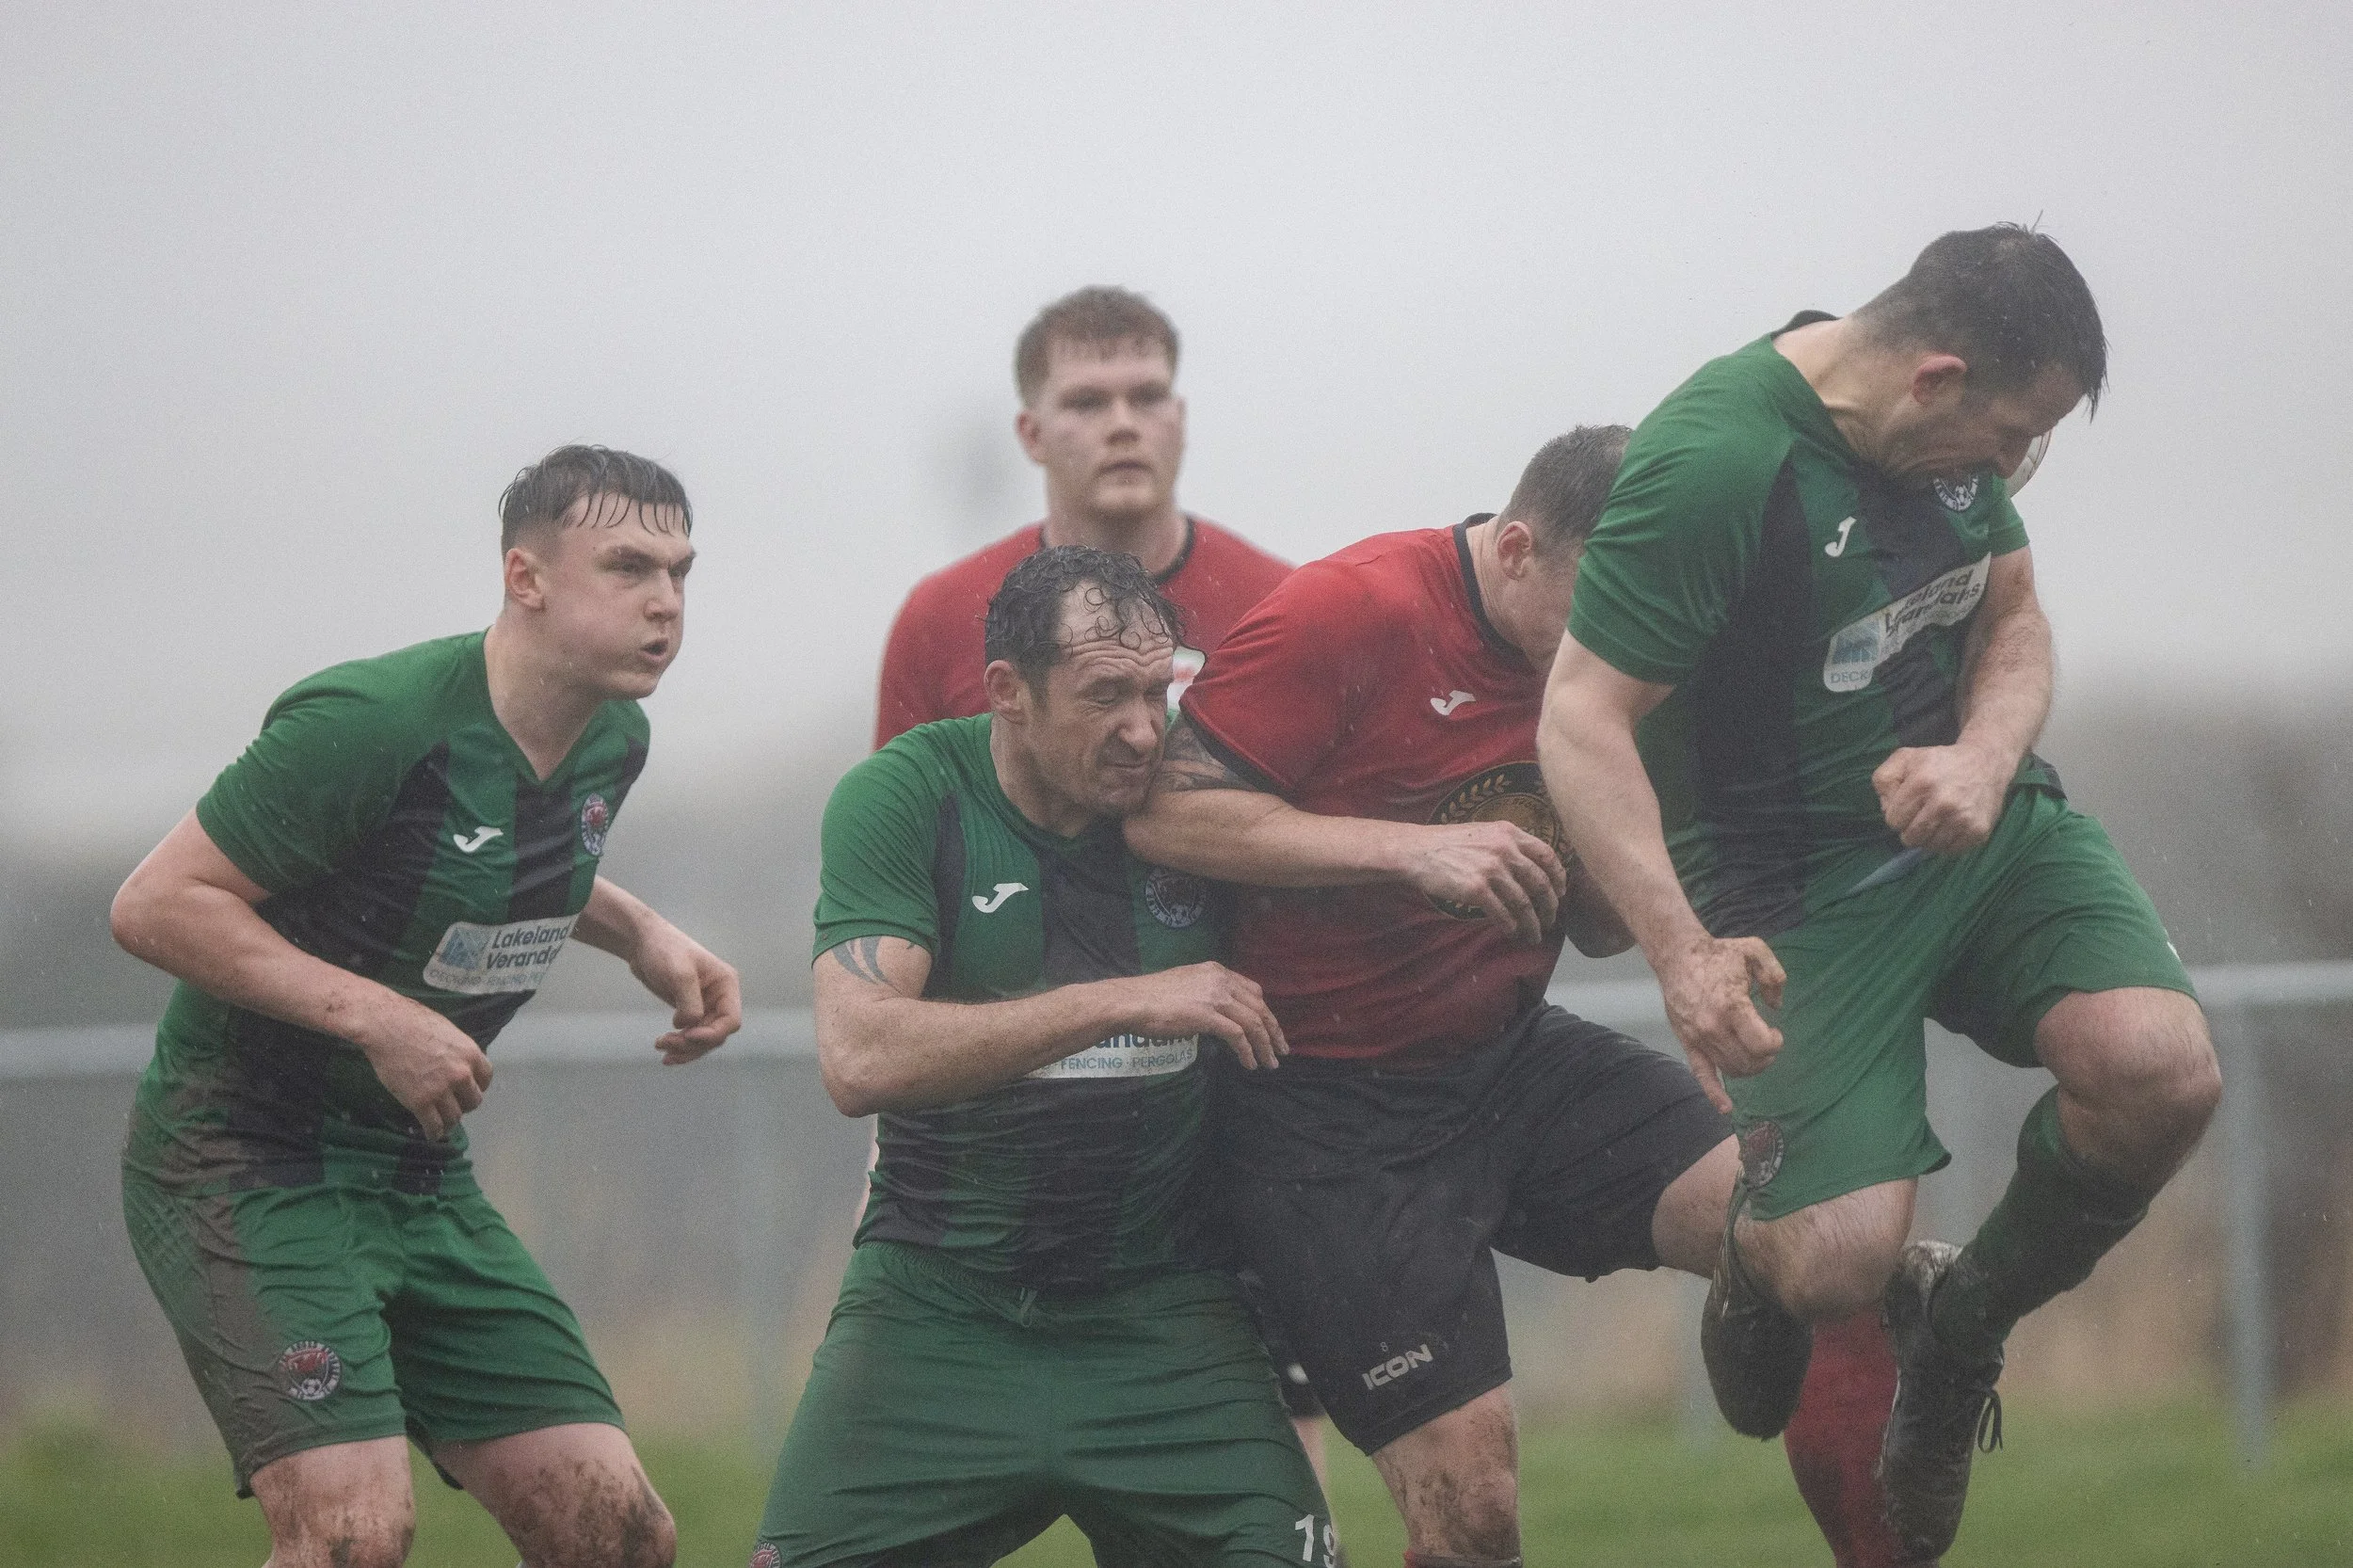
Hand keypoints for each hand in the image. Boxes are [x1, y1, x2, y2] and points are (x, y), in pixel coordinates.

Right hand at [359, 1004, 493, 1139]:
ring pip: (455, 1117)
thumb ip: (457, 1052)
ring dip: (450, 1121)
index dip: (477, 1086)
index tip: (468, 1090)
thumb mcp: (448, 1032)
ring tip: (443, 1123)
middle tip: (453, 1105)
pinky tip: (431, 1134)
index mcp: (471, 1054)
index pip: (486, 1078)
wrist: (386, 1026)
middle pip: (474, 1100)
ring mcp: (441, 1090)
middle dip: (464, 1104)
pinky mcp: (420, 1103)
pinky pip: (434, 1126)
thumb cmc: (413, 1021)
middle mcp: (461, 1075)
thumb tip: (458, 1062)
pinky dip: (434, 1133)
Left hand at [628, 925, 744, 1063]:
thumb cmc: (664, 950)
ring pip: (703, 1039)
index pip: (731, 1020)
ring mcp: (704, 1005)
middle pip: (715, 1034)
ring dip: (684, 1048)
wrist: (642, 942)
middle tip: (665, 1044)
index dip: (712, 1034)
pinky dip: (679, 1045)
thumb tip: (688, 1027)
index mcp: (725, 984)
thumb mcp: (679, 974)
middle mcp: (719, 997)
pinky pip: (690, 1035)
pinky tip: (663, 1050)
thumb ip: (689, 1003)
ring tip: (661, 1049)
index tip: (687, 1035)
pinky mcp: (688, 1010)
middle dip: (692, 1044)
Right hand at [1117, 962, 1287, 1070]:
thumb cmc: (1152, 997)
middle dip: (1273, 1031)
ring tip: (1270, 1063)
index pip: (1253, 990)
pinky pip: (1238, 1036)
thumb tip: (1216, 1012)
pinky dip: (1247, 1052)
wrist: (1132, 1002)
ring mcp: (1216, 997)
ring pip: (1253, 1023)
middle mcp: (1221, 980)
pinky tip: (1249, 1064)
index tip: (1269, 1028)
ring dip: (1265, 1045)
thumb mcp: (1186, 985)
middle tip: (1281, 1050)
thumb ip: (1206, 993)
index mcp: (1216, 971)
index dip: (1264, 1011)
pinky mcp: (1209, 1016)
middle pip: (1259, 1007)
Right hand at [1399, 822, 1567, 944]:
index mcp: (1509, 832)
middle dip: (1549, 906)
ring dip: (1532, 923)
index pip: (1547, 854)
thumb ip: (1507, 844)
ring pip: (1523, 902)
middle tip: (1550, 920)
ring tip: (1534, 935)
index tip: (1561, 892)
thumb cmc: (1448, 843)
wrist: (1416, 850)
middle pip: (1539, 882)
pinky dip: (1511, 926)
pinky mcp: (1476, 889)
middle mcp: (1504, 849)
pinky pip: (1502, 913)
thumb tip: (1531, 867)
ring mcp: (1491, 869)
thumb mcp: (1483, 832)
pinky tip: (1512, 933)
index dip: (1558, 876)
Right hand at [1656, 935, 1785, 1113]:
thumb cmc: (1718, 954)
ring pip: (1731, 1069)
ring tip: (1754, 1054)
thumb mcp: (1755, 951)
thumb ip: (1774, 976)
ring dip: (1750, 1068)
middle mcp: (1714, 1027)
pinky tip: (1725, 1108)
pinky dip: (1714, 1093)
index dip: (1775, 1043)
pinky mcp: (1688, 1042)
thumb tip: (1776, 1005)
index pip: (1761, 1044)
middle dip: (1766, 1057)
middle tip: (1767, 1042)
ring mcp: (1699, 1038)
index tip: (1776, 1033)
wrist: (1677, 956)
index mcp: (1733, 1006)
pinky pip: (1701, 1074)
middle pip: (1749, 1061)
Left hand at [1872, 741, 2010, 854]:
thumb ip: (1884, 780)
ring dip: (1929, 837)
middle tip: (1921, 815)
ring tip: (1937, 819)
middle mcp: (1943, 803)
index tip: (1908, 806)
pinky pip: (1951, 851)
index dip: (1897, 815)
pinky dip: (1947, 843)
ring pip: (1930, 847)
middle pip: (1910, 838)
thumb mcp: (1905, 758)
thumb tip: (1886, 810)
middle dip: (1911, 828)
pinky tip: (1951, 825)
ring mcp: (1963, 819)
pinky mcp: (1978, 831)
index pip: (1893, 821)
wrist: (1985, 763)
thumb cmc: (1939, 762)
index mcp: (1921, 783)